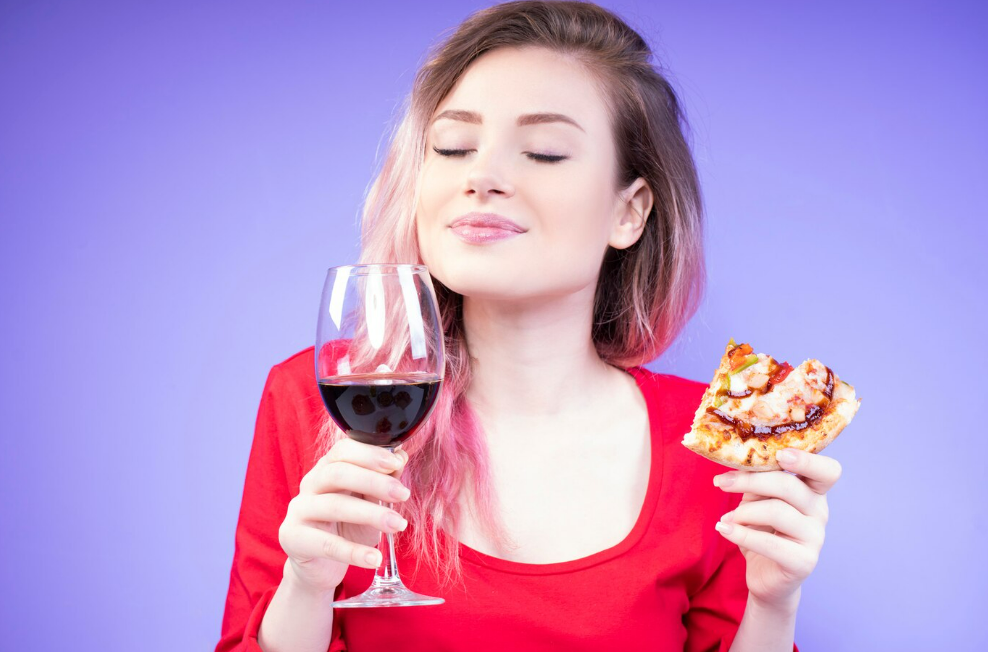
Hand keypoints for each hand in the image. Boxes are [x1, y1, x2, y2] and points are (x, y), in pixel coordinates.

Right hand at [278, 439, 410, 594]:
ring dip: (371, 514)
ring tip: (398, 525)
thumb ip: (381, 482)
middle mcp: (309, 484)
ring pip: (334, 506)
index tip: (397, 462)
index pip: (343, 451)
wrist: (319, 565)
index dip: (370, 454)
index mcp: (326, 469)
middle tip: (403, 494)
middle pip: (337, 473)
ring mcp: (299, 511)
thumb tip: (401, 458)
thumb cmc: (346, 528)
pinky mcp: (293, 538)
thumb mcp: (367, 503)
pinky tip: (375, 558)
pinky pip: (326, 544)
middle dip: (374, 481)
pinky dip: (354, 552)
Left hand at [712, 448, 841, 611]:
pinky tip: (723, 529)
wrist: (765, 574)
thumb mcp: (758, 499)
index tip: (780, 454)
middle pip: (790, 486)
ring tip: (726, 518)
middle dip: (750, 481)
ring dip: (743, 512)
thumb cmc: (762, 529)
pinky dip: (741, 534)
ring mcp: (815, 538)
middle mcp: (820, 512)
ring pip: (777, 511)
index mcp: (813, 491)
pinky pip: (769, 543)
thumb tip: (738, 462)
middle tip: (721, 482)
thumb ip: (757, 481)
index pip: (828, 471)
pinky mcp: (803, 562)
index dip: (807, 460)